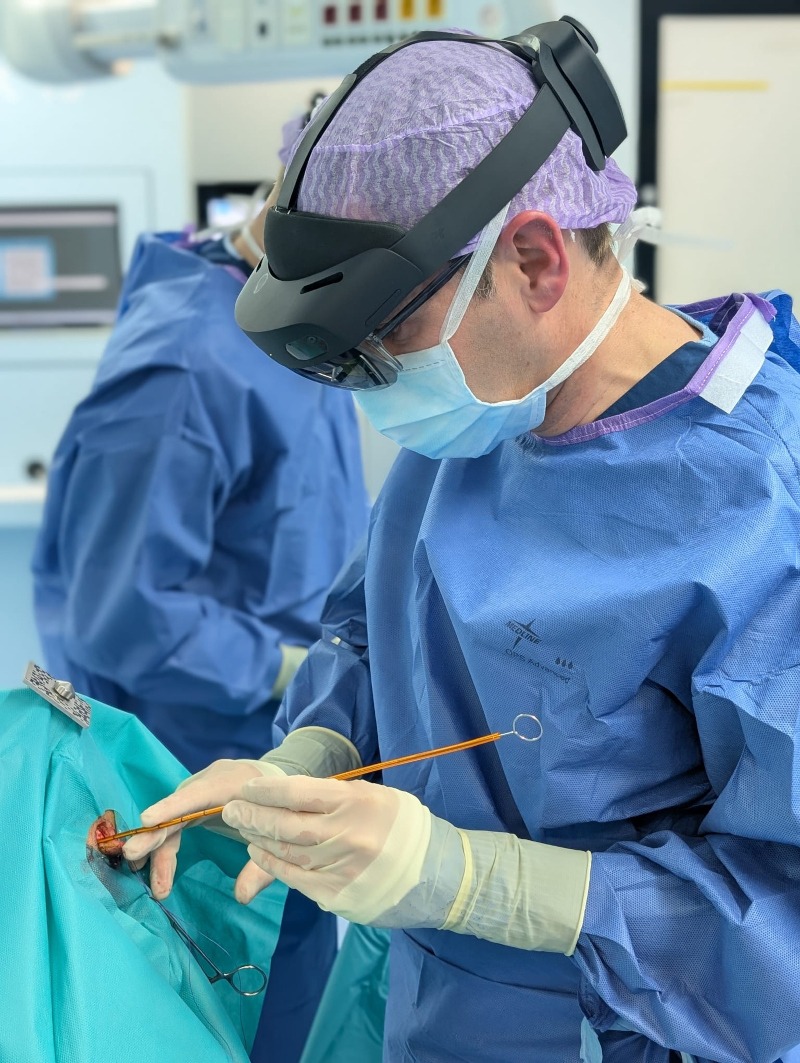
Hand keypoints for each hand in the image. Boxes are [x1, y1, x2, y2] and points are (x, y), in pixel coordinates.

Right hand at [123, 758, 283, 899]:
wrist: (279, 785)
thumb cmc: (280, 809)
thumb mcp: (277, 836)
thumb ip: (262, 865)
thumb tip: (241, 897)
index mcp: (232, 782)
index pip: (198, 793)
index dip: (173, 807)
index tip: (147, 821)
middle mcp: (209, 781)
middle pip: (176, 808)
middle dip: (154, 833)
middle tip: (132, 856)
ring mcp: (198, 790)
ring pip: (170, 818)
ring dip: (156, 849)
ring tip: (155, 885)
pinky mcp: (193, 801)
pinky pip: (173, 822)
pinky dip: (164, 847)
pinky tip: (156, 873)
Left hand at [223, 776, 433, 918]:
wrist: (438, 873)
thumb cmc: (402, 827)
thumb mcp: (373, 797)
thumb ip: (333, 797)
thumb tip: (289, 796)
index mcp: (356, 803)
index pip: (298, 792)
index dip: (267, 790)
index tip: (247, 789)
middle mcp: (346, 835)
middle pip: (284, 824)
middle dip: (252, 816)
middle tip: (231, 809)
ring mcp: (340, 868)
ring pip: (285, 852)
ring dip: (258, 839)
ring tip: (244, 828)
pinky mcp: (336, 895)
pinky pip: (294, 877)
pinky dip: (272, 863)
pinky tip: (260, 852)